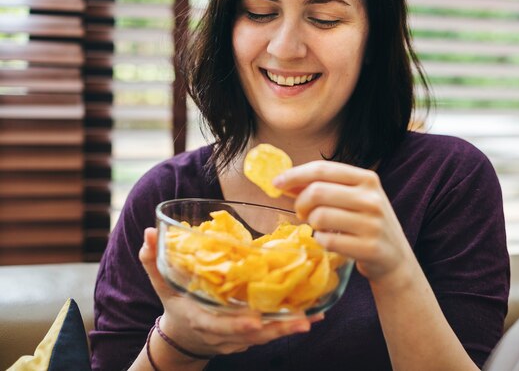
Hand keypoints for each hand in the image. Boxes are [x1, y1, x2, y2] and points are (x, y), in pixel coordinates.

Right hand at [139, 227, 322, 357]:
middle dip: (275, 330)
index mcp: (200, 319)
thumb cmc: (176, 305)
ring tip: (312, 318)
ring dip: (289, 328)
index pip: (218, 325)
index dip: (236, 325)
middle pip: (251, 335)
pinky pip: (271, 333)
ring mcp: (237, 339)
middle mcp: (221, 333)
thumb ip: (154, 260)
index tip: (254, 320)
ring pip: (265, 337)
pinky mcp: (250, 338)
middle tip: (300, 321)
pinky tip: (314, 315)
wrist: (184, 337)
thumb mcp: (162, 284)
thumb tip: (150, 233)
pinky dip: (291, 325)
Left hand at [274, 161, 414, 283]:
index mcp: (367, 179)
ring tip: (320, 227)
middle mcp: (372, 198)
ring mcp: (372, 223)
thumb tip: (284, 182)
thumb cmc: (366, 223)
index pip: (322, 169)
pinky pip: (327, 240)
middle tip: (301, 213)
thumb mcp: (353, 198)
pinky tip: (330, 241)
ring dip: (312, 224)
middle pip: (317, 192)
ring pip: (319, 217)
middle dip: (300, 203)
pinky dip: (321, 241)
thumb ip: (324, 187)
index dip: (295, 175)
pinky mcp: (369, 247)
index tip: (276, 183)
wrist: (394, 258)